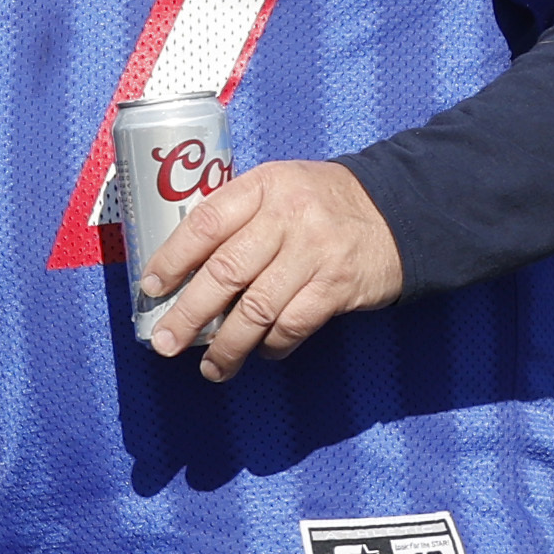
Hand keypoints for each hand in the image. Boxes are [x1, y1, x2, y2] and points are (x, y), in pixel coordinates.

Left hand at [133, 156, 405, 374]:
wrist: (402, 210)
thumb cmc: (325, 203)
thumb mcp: (282, 188)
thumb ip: (240, 215)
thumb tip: (184, 266)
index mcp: (264, 187)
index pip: (206, 223)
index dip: (172, 259)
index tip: (151, 289)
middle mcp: (287, 217)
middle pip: (225, 272)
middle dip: (188, 314)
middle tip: (165, 343)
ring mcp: (315, 252)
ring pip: (256, 309)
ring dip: (228, 345)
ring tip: (211, 367)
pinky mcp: (338, 285)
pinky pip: (292, 325)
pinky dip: (272, 345)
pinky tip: (261, 352)